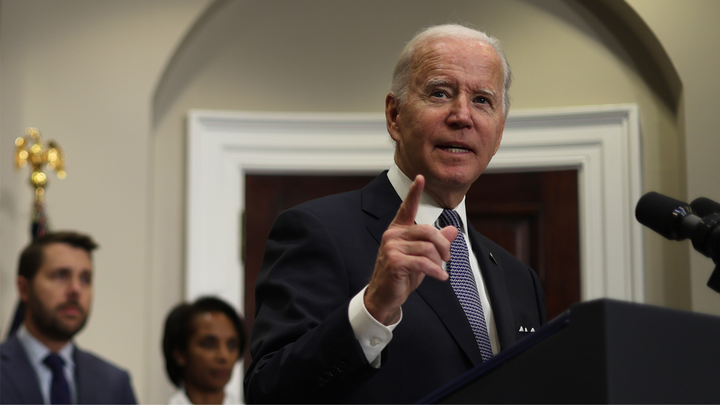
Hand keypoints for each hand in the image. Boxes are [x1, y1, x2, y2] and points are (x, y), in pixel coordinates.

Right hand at [364, 175, 458, 324]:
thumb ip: (436, 242)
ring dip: (439, 262)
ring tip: (440, 270)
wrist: (385, 294)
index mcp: (398, 229)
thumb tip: (453, 230)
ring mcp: (391, 247)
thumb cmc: (402, 274)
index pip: (407, 207)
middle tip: (448, 257)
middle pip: (427, 231)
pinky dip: (436, 271)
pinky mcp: (394, 261)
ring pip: (427, 248)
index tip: (420, 178)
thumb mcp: (422, 256)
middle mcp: (393, 234)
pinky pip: (423, 262)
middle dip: (443, 245)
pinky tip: (440, 276)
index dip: (414, 192)